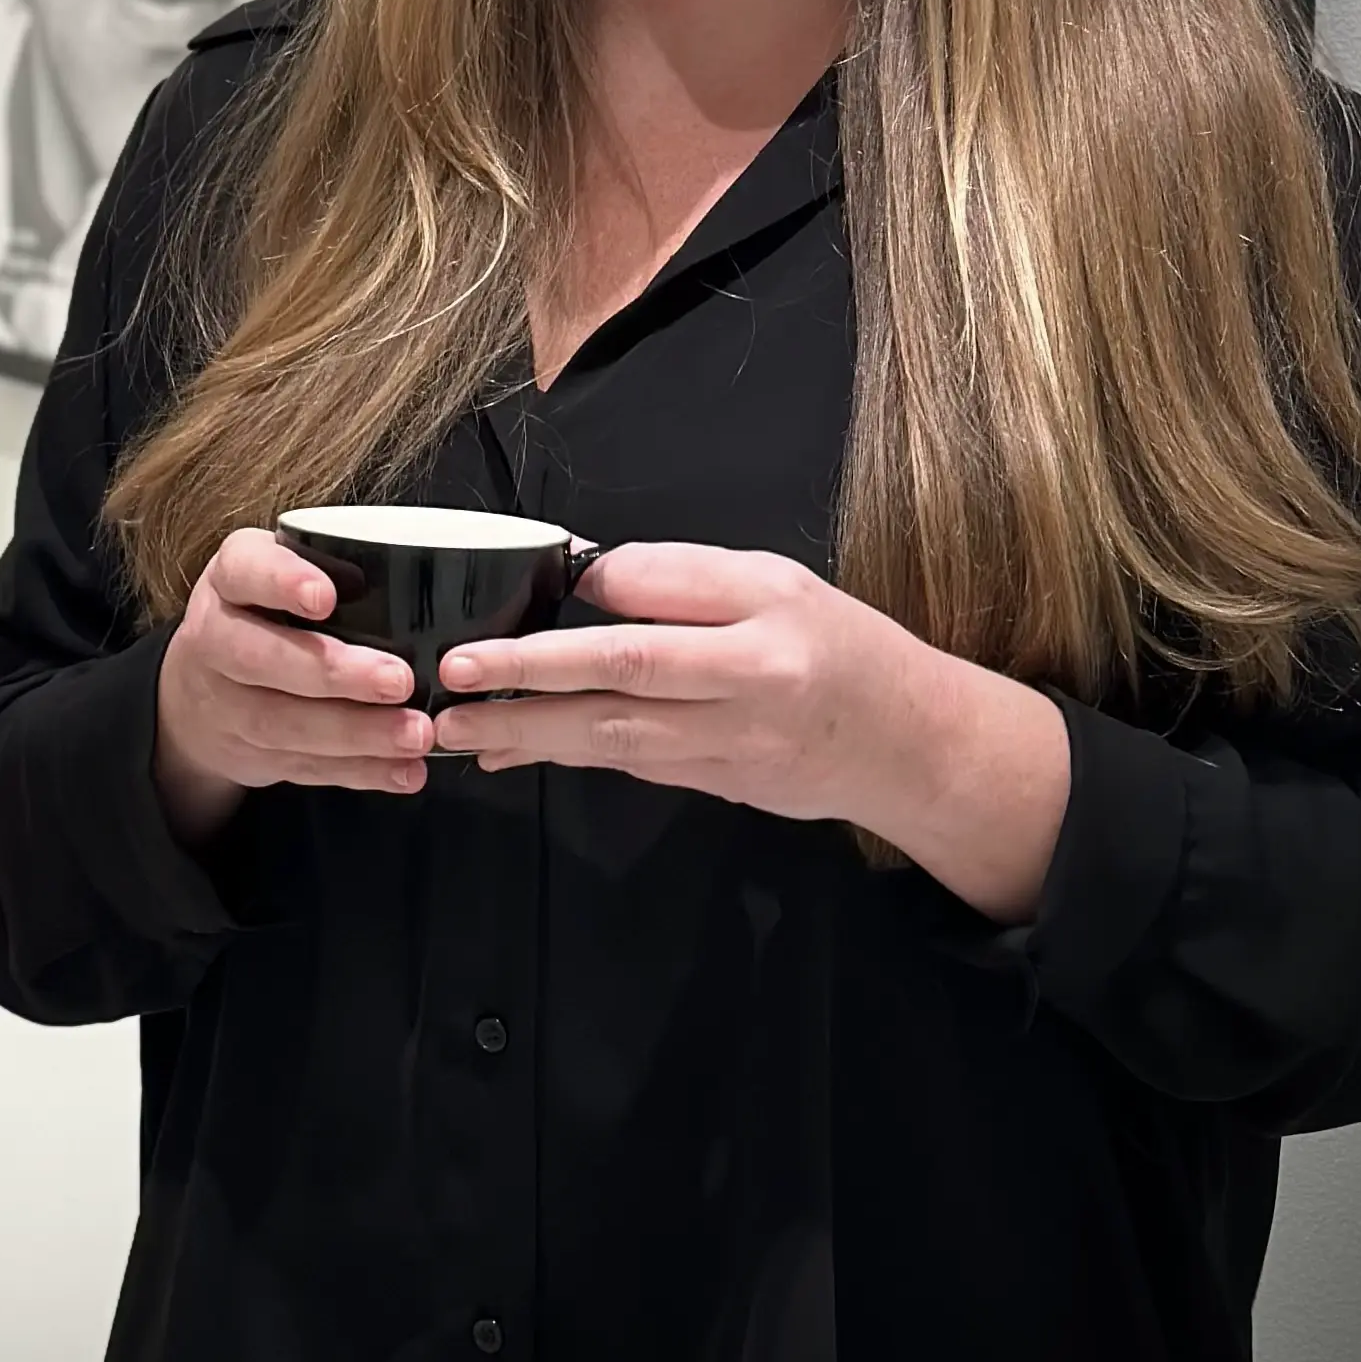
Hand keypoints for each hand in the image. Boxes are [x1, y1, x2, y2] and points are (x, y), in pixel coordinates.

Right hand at [151, 526, 430, 847]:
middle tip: (398, 680)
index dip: (282, 583)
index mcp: (228, 580)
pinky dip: (357, 772)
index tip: (326, 597)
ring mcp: (224, 704)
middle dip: (331, 673)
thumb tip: (419, 578)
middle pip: (260, 658)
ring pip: (282, 723)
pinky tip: (404, 771)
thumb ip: (325, 565)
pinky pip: (301, 767)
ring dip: (354, 733)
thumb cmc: (264, 611)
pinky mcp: (247, 754)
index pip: (245, 570)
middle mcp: (213, 640)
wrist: (194, 690)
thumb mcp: (274, 570)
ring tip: (415, 733)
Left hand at [428, 541, 1071, 920]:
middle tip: (451, 684)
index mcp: (763, 624)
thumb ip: (682, 577)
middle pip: (623, 683)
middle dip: (528, 685)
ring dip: (529, 734)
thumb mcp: (774, 581)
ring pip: (615, 738)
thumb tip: (586, 577)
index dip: (569, 623)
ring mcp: (728, 747)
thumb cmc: (837, 643)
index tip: (496, 621)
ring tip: (457, 729)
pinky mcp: (715, 784)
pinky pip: (629, 764)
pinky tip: (509, 751)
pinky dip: (566, 756)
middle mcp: (745, 689)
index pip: (653, 615)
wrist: (909, 744)